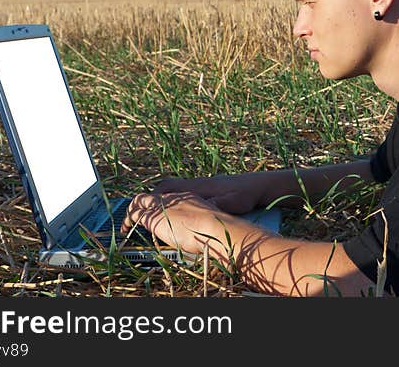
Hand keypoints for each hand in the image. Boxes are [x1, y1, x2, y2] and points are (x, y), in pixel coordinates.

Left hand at [121, 191, 223, 253]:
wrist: (213, 227)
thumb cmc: (215, 229)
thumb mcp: (206, 220)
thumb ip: (197, 221)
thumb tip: (196, 233)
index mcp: (186, 197)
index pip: (166, 197)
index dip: (157, 204)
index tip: (155, 213)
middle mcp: (172, 198)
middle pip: (150, 196)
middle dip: (140, 205)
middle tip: (136, 216)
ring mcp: (162, 206)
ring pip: (139, 201)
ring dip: (131, 212)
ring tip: (126, 223)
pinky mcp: (153, 217)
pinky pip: (134, 214)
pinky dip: (127, 220)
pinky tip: (125, 229)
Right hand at [152, 172, 271, 213]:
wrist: (259, 185)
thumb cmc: (247, 194)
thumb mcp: (234, 201)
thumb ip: (219, 204)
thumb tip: (202, 207)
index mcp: (199, 186)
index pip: (168, 187)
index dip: (152, 197)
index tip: (140, 209)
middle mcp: (197, 184)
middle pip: (167, 186)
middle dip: (151, 197)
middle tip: (139, 212)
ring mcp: (201, 186)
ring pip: (174, 189)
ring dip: (162, 198)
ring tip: (151, 215)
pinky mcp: (207, 190)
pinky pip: (183, 193)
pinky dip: (173, 200)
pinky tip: (174, 213)